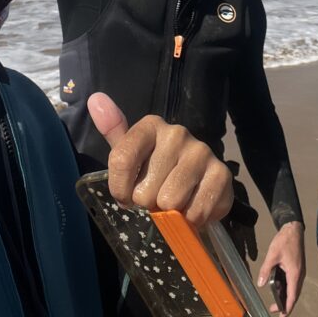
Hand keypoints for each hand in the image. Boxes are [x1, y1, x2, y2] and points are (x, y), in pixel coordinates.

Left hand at [88, 92, 233, 225]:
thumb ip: (112, 130)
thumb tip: (95, 99)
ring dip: (169, 212)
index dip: (120, 188)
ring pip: (170, 201)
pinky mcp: (222, 174)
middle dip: (148, 202)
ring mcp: (202, 152)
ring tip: (174, 201)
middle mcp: (177, 133)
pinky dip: (191, 218)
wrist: (196, 183)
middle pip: (144, 190)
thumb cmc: (154, 169)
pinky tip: (192, 206)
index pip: (121, 159)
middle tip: (156, 195)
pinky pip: (195, 211)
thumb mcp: (130, 152)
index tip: (125, 195)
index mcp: (151, 125)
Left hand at [256, 221, 304, 314]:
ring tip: (276, 301)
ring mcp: (299, 271)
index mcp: (295, 274)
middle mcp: (299, 275)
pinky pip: (293, 282)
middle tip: (275, 310)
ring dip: (286, 296)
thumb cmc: (284, 241)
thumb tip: (260, 284)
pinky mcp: (298, 267)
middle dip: (285, 303)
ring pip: (294, 288)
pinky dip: (286, 288)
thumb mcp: (272, 255)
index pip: (292, 296)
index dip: (287, 307)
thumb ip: (266, 270)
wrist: (294, 229)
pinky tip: (278, 287)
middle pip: (294, 294)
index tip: (282, 315)